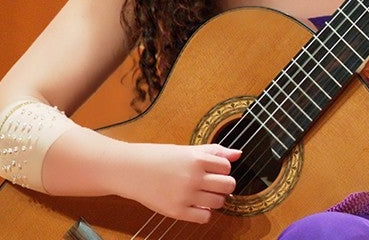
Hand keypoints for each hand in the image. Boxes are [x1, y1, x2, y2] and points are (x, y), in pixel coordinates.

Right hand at [116, 142, 240, 223]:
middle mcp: (193, 177)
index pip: (227, 167)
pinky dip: (204, 213)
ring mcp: (185, 196)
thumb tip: (238, 154)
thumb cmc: (158, 157)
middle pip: (228, 185)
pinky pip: (204, 217)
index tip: (213, 170)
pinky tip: (196, 205)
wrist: (130, 170)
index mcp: (196, 159)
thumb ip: (214, 152)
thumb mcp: (186, 150)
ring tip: (203, 193)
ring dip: (215, 199)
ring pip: (219, 202)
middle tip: (213, 184)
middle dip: (224, 185)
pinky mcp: (177, 211)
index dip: (222, 169)